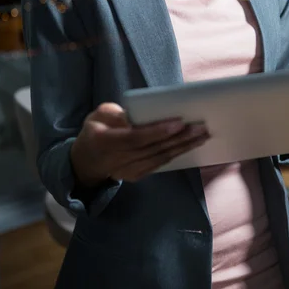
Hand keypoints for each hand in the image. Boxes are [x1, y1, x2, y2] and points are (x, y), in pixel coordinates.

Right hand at [70, 102, 209, 185]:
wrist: (86, 162)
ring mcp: (129, 171)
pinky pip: (160, 164)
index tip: (179, 122)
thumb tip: (137, 116)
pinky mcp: (137, 175)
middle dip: (179, 138)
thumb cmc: (95, 131)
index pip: (136, 138)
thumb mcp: (98, 116)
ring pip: (160, 158)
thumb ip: (115, 114)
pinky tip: (191, 145)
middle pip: (153, 148)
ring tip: (202, 135)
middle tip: (200, 127)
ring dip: (183, 147)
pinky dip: (177, 154)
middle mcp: (118, 159)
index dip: (158, 131)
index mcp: (105, 141)